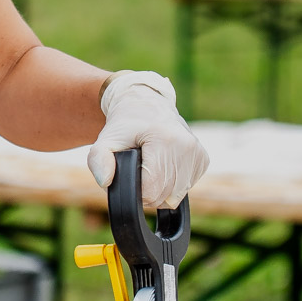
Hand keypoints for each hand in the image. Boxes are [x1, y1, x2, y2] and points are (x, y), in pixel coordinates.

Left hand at [86, 71, 208, 207]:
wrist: (146, 104)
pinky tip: (162, 166)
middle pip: (164, 196)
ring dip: (159, 190)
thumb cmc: (125, 124)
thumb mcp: (105, 139)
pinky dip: (171, 184)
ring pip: (176, 196)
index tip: (128, 175)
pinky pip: (185, 188)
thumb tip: (105, 182)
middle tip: (136, 171)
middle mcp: (187, 146)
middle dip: (146, 192)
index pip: (151, 190)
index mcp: (165, 140)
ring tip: (148, 168)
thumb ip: (98, 160)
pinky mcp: (203, 159)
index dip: (135, 192)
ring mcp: (198, 153)